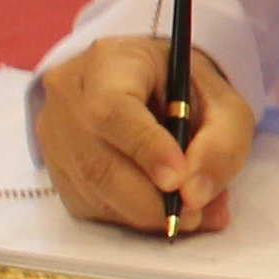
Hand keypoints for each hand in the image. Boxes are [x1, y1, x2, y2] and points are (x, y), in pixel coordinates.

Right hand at [39, 38, 252, 234]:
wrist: (150, 87)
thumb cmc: (186, 91)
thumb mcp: (222, 103)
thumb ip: (219, 145)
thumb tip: (193, 195)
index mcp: (109, 62)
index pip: (113, 109)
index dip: (145, 149)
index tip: (178, 179)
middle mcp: (69, 97)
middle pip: (99, 162)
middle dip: (152, 199)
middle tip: (195, 212)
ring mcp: (55, 137)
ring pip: (94, 192)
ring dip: (148, 214)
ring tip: (193, 212)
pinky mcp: (59, 173)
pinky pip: (93, 207)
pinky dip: (134, 217)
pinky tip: (163, 206)